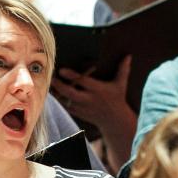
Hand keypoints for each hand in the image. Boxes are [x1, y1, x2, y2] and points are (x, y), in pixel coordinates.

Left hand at [51, 56, 136, 170]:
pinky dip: (59, 100)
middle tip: (52, 77)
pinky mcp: (79, 113)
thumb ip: (123, 70)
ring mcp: (83, 107)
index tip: (62, 70)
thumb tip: (128, 56)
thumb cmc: (117, 99)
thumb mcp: (121, 84)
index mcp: (99, 90)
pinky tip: (54, 93)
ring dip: (56, 93)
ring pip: (65, 100)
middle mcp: (89, 99)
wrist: (115, 121)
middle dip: (59, 85)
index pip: (83, 82)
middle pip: (70, 92)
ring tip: (49, 84)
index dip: (71, 76)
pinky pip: (66, 107)